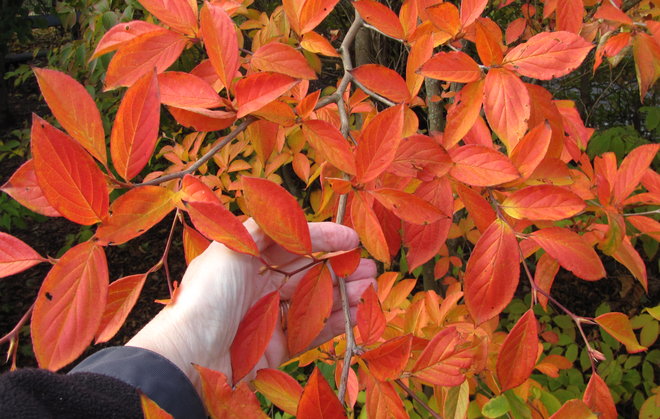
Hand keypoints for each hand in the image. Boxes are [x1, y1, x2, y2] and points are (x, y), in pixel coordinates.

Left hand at [127, 219, 375, 392]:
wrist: (189, 355)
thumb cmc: (207, 296)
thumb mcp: (230, 248)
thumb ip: (260, 226)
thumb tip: (280, 204)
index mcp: (246, 261)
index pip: (292, 244)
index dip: (322, 239)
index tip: (351, 238)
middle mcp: (258, 287)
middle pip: (307, 273)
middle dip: (338, 267)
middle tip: (368, 265)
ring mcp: (268, 318)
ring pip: (313, 302)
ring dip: (342, 293)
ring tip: (370, 287)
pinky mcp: (276, 348)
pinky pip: (311, 332)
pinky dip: (335, 322)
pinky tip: (357, 311)